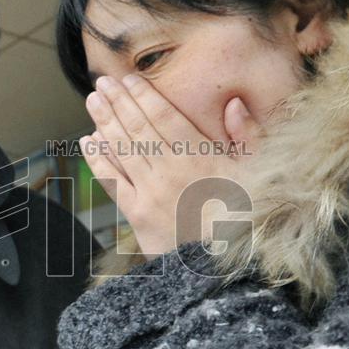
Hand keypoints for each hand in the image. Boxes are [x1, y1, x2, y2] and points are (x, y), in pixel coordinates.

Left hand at [82, 74, 257, 258]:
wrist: (228, 270)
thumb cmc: (248, 220)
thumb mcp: (259, 175)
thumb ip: (248, 137)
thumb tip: (233, 104)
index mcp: (200, 157)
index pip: (165, 116)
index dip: (144, 95)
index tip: (130, 79)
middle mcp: (171, 171)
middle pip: (138, 127)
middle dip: (118, 101)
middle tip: (103, 82)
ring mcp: (151, 193)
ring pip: (122, 149)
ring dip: (105, 122)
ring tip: (93, 100)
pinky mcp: (138, 216)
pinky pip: (113, 181)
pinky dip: (99, 160)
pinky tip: (88, 142)